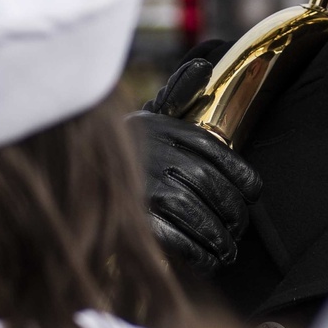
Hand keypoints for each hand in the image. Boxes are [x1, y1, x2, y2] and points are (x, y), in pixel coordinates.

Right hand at [129, 57, 262, 275]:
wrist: (74, 166)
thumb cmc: (125, 147)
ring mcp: (147, 188)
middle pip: (212, 185)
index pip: (217, 152)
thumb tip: (202, 66)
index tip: (253, 192)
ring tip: (228, 250)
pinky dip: (198, 254)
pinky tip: (208, 261)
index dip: (241, 174)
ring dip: (219, 237)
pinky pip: (178, 240)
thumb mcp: (149, 115)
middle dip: (233, 211)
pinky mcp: (137, 219)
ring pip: (198, 214)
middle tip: (239, 227)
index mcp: (165, 130)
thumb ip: (179, 93)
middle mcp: (158, 155)